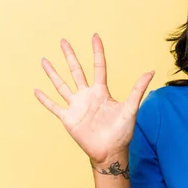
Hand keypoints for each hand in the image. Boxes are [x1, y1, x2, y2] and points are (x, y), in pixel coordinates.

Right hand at [34, 34, 153, 164]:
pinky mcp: (68, 118)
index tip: (95, 37)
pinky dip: (45, 99)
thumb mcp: (131, 108)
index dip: (97, 52)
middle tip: (63, 40)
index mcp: (102, 92)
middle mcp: (87, 96)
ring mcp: (77, 106)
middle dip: (70, 56)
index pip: (98, 67)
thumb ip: (138, 89)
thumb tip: (151, 71)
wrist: (110, 151)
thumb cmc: (122, 131)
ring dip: (53, 73)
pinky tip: (36, 90)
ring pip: (62, 85)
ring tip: (44, 60)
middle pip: (76, 71)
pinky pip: (54, 107)